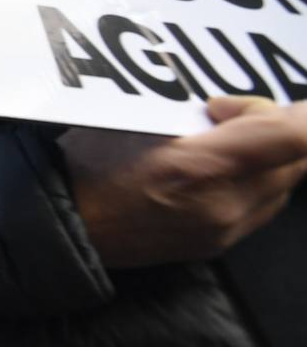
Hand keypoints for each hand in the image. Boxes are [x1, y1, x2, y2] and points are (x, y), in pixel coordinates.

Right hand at [60, 96, 306, 267]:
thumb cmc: (87, 165)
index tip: (273, 100)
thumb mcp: (134, 118)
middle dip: (279, 129)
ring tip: (229, 139)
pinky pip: (263, 208)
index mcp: (203, 166)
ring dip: (272, 157)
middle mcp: (225, 205)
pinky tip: (221, 171)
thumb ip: (195, 113)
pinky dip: (256, 183)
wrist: (62, 227)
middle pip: (298, 160)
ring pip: (286, 185)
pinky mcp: (217, 246)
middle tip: (237, 113)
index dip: (299, 112)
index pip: (295, 136)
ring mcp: (224, 231)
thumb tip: (232, 109)